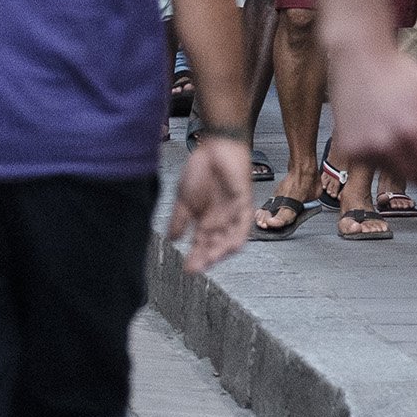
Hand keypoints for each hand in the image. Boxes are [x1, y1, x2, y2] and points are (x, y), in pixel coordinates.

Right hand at [166, 135, 255, 272]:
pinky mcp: (243, 203)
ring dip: (221, 250)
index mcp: (206, 220)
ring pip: (230, 238)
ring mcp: (233, 213)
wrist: (215, 147)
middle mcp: (221, 220)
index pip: (202, 243)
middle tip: (196, 267)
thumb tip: (172, 239)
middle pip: (215, 244)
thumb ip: (180, 219)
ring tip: (211, 260)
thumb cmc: (201, 169)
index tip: (187, 269)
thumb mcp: (184, 199)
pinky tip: (231, 246)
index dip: (195, 257)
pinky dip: (237, 235)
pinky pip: (243, 224)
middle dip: (206, 257)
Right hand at [321, 42, 416, 187]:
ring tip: (405, 135)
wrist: (359, 58)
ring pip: (398, 174)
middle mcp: (386, 144)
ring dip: (408, 162)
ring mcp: (364, 148)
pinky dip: (385, 155)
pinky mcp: (349, 149)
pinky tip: (383, 131)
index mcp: (412, 130)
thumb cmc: (402, 74)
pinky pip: (376, 166)